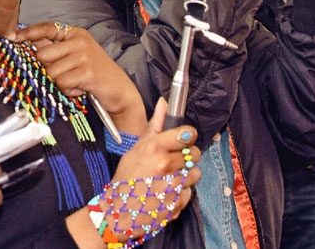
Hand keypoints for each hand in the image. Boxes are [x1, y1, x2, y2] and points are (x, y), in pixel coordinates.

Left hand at [14, 21, 146, 134]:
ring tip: (76, 82)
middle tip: (65, 75)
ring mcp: (84, 56)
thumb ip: (55, 49)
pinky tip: (80, 89)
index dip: (28, 32)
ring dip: (60, 82)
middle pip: (42, 55)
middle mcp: (80, 41)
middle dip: (48, 69)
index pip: (47, 28)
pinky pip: (61, 83)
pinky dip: (68, 90)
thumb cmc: (96, 75)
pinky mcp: (87, 72)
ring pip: (50, 72)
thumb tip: (30, 42)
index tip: (12, 37)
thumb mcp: (76, 56)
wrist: (120, 92)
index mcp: (76, 34)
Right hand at [111, 98, 200, 225]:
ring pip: (195, 173)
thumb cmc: (126, 177)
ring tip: (168, 179)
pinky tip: (166, 193)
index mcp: (155, 148)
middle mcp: (166, 165)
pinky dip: (181, 193)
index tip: (183, 139)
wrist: (119, 212)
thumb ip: (155, 126)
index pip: (187, 133)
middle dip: (186, 157)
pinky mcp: (178, 202)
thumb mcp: (136, 148)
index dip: (187, 136)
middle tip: (172, 162)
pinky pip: (189, 192)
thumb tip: (165, 103)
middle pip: (194, 153)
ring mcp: (173, 185)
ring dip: (185, 176)